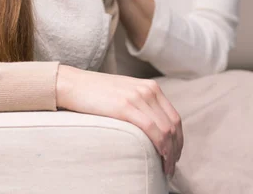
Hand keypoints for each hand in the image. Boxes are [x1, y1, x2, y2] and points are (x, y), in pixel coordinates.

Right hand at [56, 66, 182, 177]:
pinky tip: (159, 159)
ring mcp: (137, 97)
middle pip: (173, 125)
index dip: (178, 140)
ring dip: (170, 153)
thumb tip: (153, 128)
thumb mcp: (125, 93)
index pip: (174, 117)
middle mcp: (147, 90)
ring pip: (166, 130)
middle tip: (171, 167)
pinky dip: (161, 148)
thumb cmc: (95, 93)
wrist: (74, 84)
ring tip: (165, 168)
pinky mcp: (126, 106)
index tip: (174, 155)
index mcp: (149, 86)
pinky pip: (152, 130)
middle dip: (176, 150)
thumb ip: (141, 104)